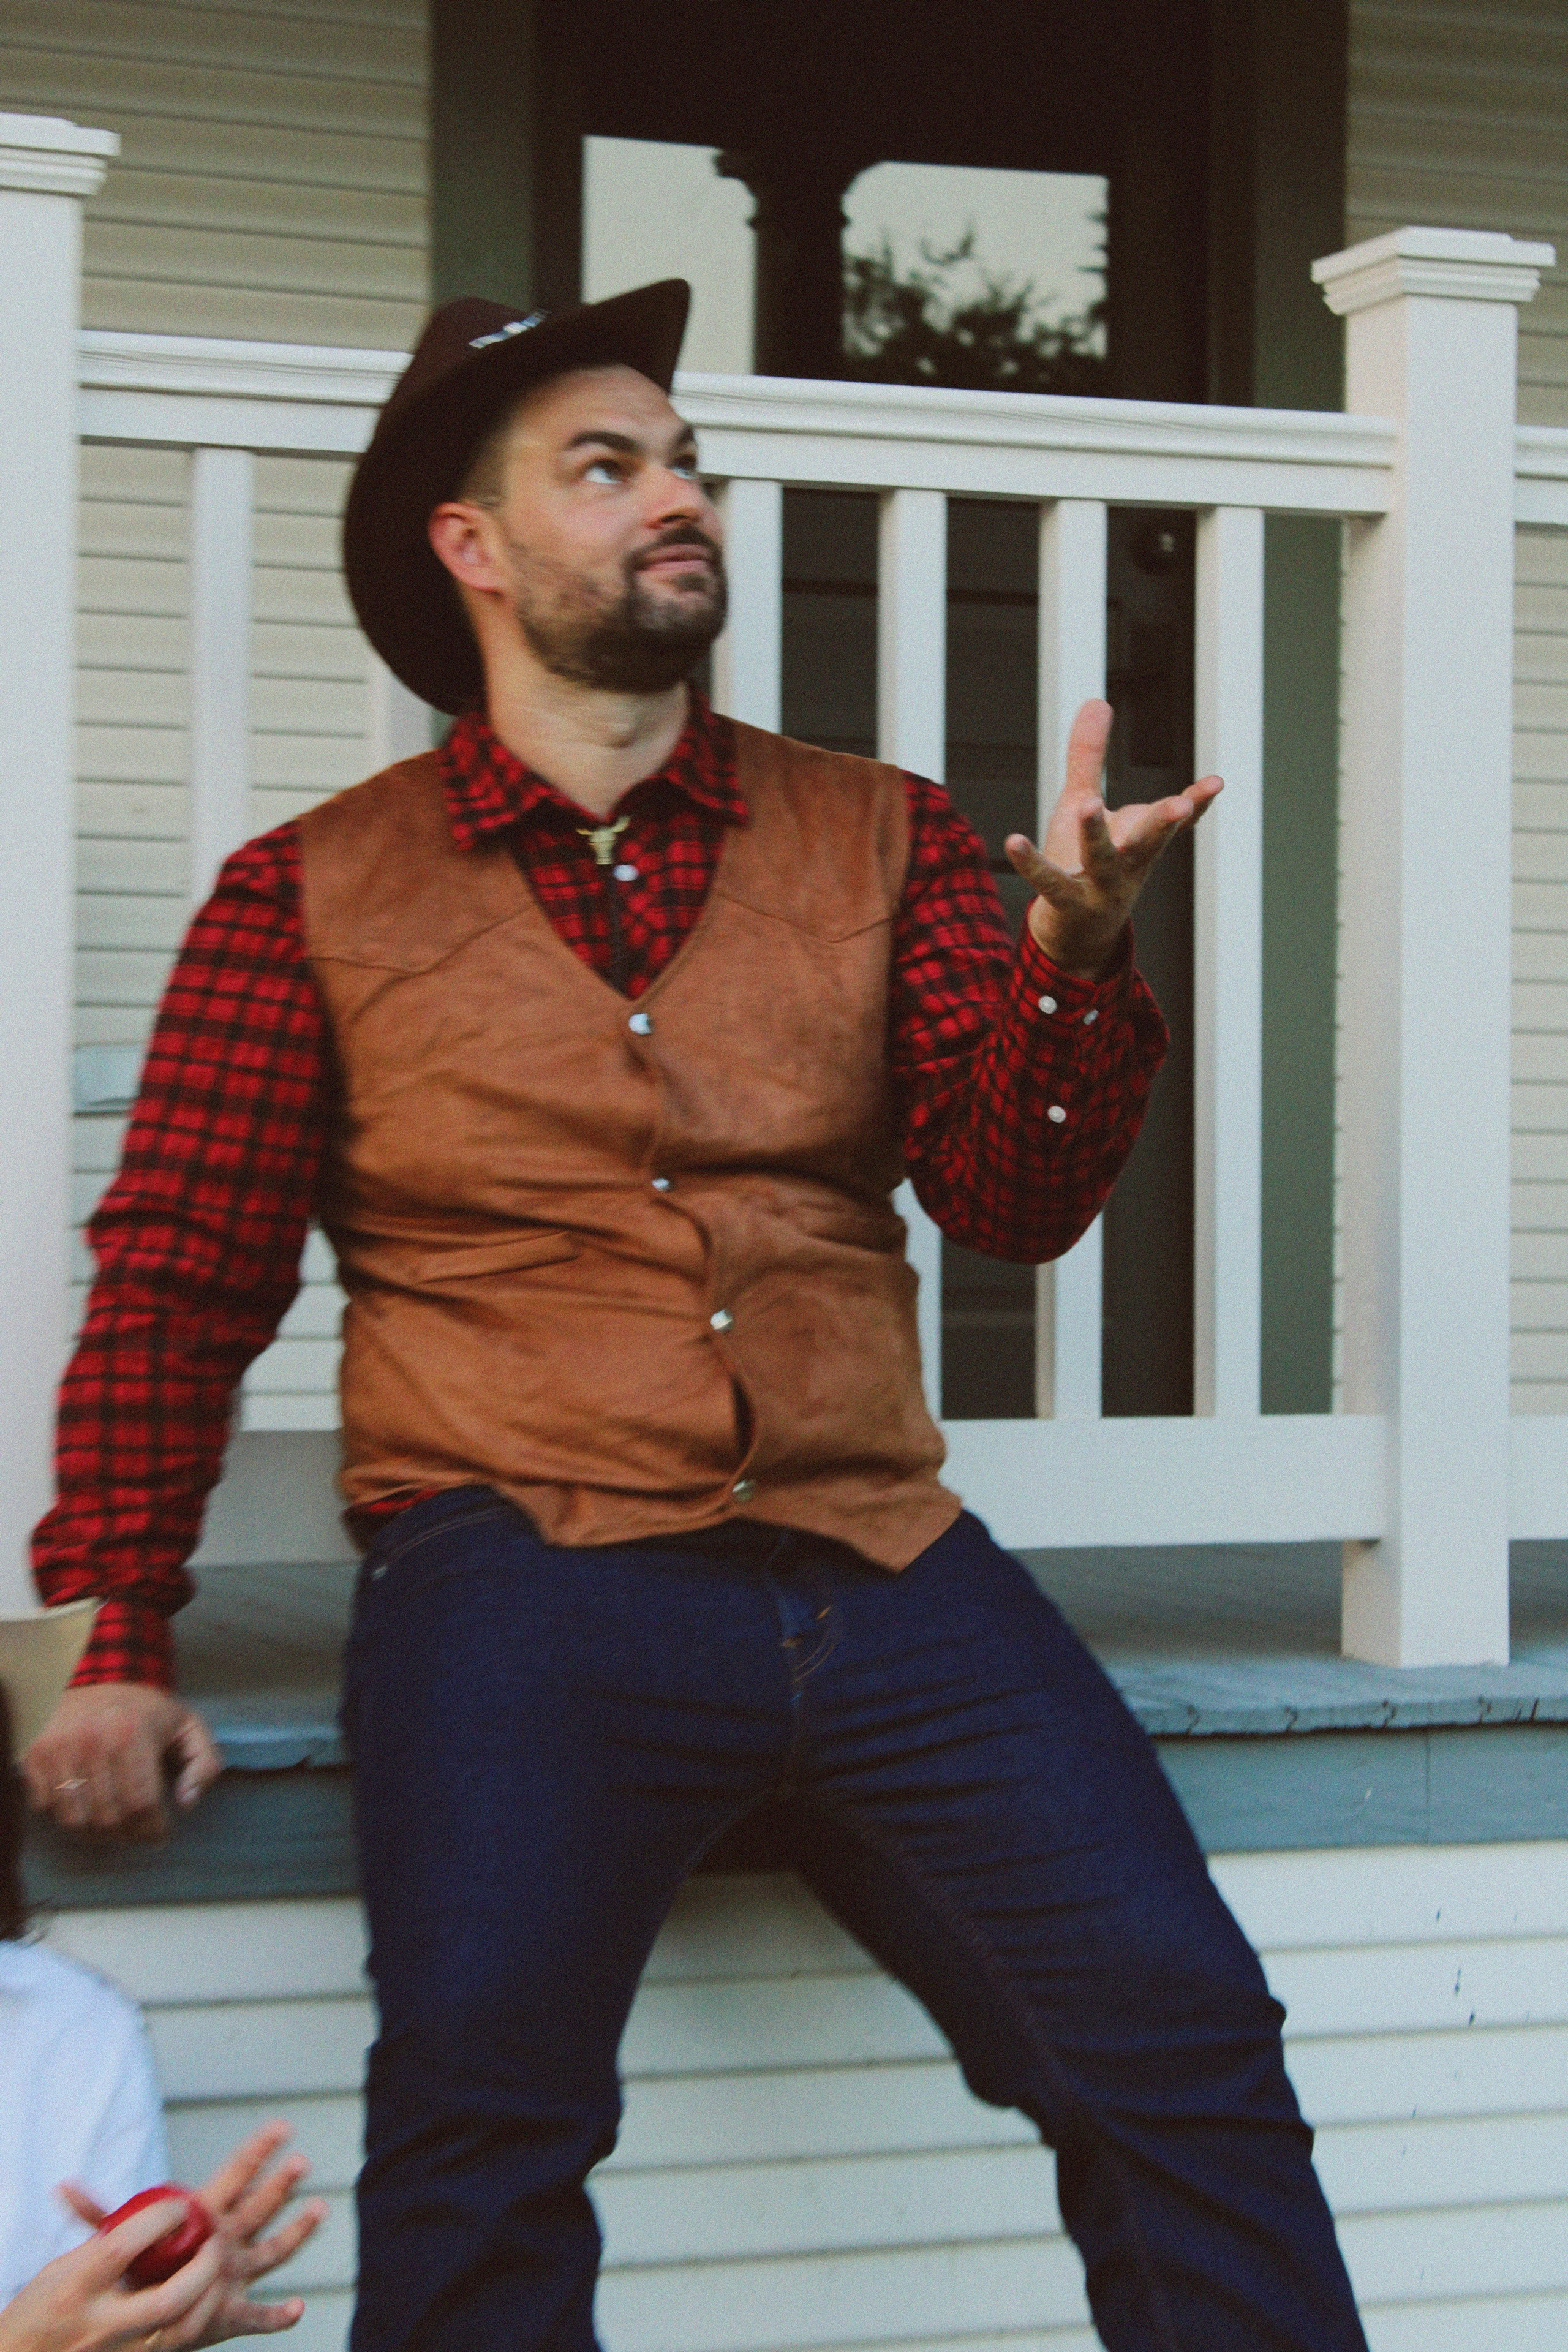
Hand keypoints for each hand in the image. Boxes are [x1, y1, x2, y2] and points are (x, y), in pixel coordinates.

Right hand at [0, 2196, 228, 2351]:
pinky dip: (193, 2322)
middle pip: (165, 2301)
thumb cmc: (35, 2312)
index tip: (180, 2206)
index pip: (123, 2248)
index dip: (158, 2221)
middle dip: (200, 2269)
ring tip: (216, 2271)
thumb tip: (143, 2217)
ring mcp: (116, 2351)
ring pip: (178, 2333)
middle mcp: (98, 2324)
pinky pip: (172, 2347)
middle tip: (213, 2241)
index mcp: (77, 2288)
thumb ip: (102, 2245)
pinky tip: (204, 2300)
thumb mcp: (60, 2269)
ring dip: (207, 2300)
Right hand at [24, 1684, 221, 1841]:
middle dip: (128, 1835)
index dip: (152, 1830)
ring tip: (113, 1825)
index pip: (141, 1804)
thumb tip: (186, 1802)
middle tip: (137, 1832)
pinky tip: (86, 1806)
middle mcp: (91, 1741)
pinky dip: (67, 1815)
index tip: (159, 1835)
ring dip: (97, 1833)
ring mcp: (58, 1748)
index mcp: (132, 1733)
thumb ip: (204, 1764)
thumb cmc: (147, 1709)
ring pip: (75, 1820)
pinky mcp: (35, 1755)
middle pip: (108, 1817)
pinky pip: (46, 1807)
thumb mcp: (188, 1726)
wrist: (100, 1676)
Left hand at [59, 2125, 326, 2347]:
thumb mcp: (118, 2239)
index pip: (236, 2175)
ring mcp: (235, 2275)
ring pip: (273, 2252)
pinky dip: (279, 2317)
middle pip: (260, 2207)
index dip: (257, 2150)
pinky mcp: (232, 2314)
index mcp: (207, 2215)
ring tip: (318, 2211)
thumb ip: (98, 2215)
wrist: (147, 2309)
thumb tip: (62, 2187)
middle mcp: (229, 2240)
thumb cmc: (140, 2266)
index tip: (280, 2125)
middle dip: (280, 2185)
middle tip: (298, 2161)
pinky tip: (296, 2310)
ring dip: (296, 2232)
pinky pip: (259, 2317)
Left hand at [1006, 698, 1221, 978]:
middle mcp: (1128, 864)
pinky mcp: (1067, 902)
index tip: (1216, 784)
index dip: (1196, 802)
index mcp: (1139, 839)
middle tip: (1181, 804)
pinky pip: (1048, 881)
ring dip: (1097, 834)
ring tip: (1088, 805)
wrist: (1073, 930)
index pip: (1174, 821)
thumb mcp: (1083, 801)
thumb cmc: (1083, 860)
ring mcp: (1100, 887)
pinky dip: (1031, 863)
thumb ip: (1088, 755)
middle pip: (1149, 842)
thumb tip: (1097, 700)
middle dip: (1164, 822)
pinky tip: (1013, 841)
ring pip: (1102, 859)